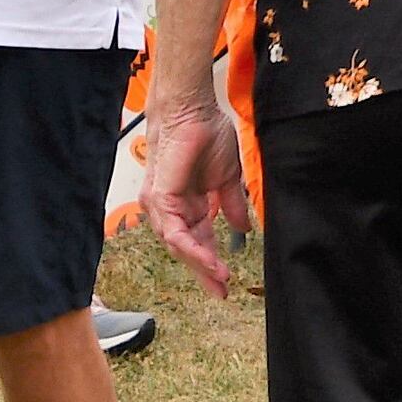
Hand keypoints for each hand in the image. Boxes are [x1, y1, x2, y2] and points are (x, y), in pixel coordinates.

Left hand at [144, 99, 251, 299]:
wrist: (193, 110)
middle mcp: (172, 209)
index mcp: (189, 205)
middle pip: (187, 249)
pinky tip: (210, 260)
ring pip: (179, 246)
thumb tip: (243, 229)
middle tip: (221, 291)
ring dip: (201, 263)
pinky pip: (174, 234)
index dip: (212, 261)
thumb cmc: (207, 134)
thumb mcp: (228, 177)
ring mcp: (162, 207)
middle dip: (204, 271)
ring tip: (221, 277)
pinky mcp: (158, 200)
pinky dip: (193, 249)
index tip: (227, 281)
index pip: (199, 241)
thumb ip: (232, 204)